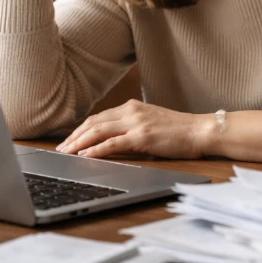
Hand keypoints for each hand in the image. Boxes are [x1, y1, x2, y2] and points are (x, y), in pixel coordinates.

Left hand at [55, 100, 212, 159]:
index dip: (81, 129)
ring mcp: (136, 123)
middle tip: (61, 148)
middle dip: (74, 136)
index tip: (69, 139)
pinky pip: (112, 143)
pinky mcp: (142, 136)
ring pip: (98, 131)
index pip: (99, 117)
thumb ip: (132, 127)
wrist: (200, 130)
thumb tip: (112, 140)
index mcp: (132, 107)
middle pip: (93, 122)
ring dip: (79, 143)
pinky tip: (85, 156)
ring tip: (67, 153)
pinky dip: (96, 149)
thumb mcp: (151, 122)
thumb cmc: (179, 130)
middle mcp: (131, 111)